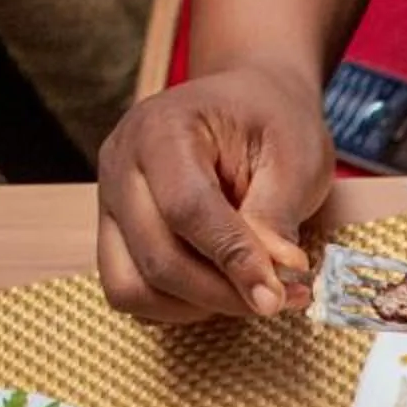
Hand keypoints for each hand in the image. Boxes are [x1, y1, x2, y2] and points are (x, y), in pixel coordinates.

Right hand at [96, 63, 334, 323]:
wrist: (249, 101)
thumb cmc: (273, 123)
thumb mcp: (295, 158)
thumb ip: (276, 218)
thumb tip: (269, 283)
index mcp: (161, 129)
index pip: (186, 208)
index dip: (233, 259)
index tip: (277, 295)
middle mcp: (121, 165)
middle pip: (157, 257)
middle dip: (223, 293)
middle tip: (283, 298)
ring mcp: (110, 203)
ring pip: (133, 286)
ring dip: (198, 305)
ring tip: (252, 290)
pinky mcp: (116, 235)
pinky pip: (131, 293)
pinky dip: (178, 305)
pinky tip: (222, 287)